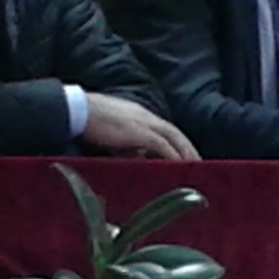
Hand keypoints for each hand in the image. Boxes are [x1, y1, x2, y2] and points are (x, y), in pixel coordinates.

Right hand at [82, 93, 199, 160]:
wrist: (78, 110)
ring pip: (174, 137)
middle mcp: (147, 117)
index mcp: (142, 115)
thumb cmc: (91, 122)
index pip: (167, 129)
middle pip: (176, 133)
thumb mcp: (115, 134)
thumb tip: (139, 158)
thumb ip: (128, 145)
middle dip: (189, 149)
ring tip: (195, 167)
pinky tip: (179, 166)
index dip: (179, 143)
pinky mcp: (139, 132)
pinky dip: (172, 155)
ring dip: (186, 153)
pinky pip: (162, 145)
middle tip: (199, 165)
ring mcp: (144, 123)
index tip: (187, 156)